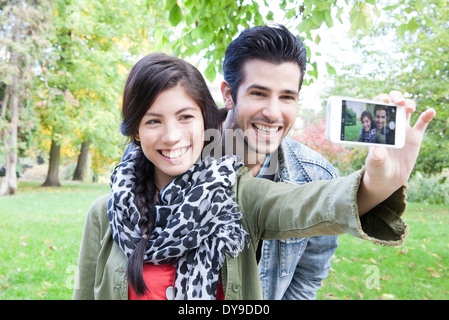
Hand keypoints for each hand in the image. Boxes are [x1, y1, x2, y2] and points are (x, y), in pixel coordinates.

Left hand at [357, 90, 435, 214]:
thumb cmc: (377, 168)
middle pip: (393, 103)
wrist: (388, 178)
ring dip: (409, 103)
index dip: (380, 99)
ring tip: (409, 108)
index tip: (384, 100)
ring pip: (407, 109)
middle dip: (396, 97)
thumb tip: (378, 152)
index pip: (377, 106)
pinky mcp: (415, 137)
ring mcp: (403, 129)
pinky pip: (422, 123)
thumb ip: (376, 157)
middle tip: (398, 102)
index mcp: (377, 126)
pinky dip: (427, 115)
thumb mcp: (374, 164)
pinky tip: (430, 111)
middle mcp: (390, 124)